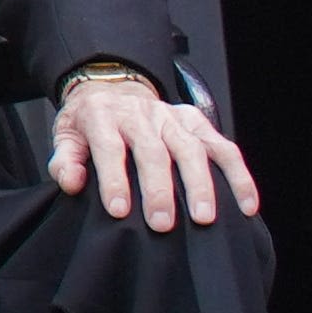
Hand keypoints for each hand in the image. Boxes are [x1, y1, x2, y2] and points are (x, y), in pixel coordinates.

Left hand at [50, 73, 257, 230]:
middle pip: (154, 151)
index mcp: (102, 115)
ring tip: (204, 218)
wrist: (113, 88)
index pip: (110, 147)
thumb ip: (65, 160)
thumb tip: (71, 184)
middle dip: (159, 189)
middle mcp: (141, 114)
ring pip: (192, 149)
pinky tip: (246, 204)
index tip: (118, 211)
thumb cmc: (90, 122)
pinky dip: (238, 175)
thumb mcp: (66, 135)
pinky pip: (223, 148)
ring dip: (200, 185)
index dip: (114, 179)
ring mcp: (172, 116)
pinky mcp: (197, 121)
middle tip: (162, 225)